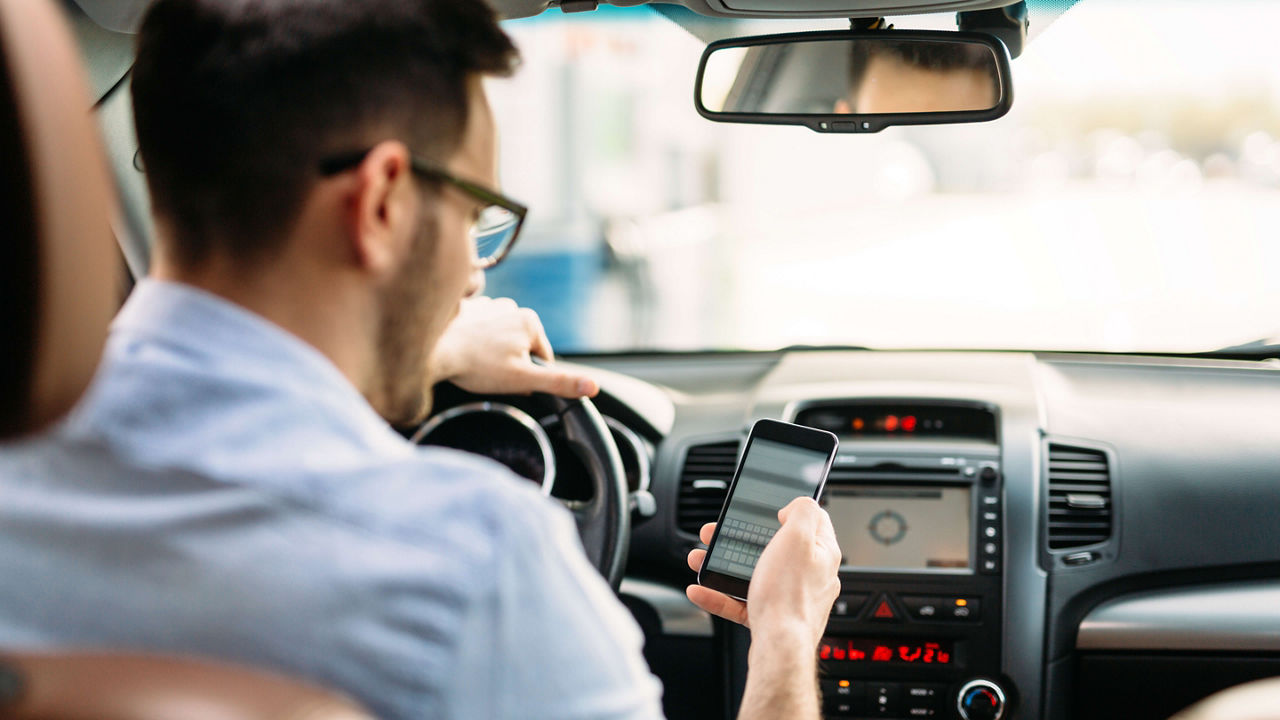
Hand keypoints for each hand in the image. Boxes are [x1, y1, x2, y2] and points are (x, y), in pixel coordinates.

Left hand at [430, 297, 599, 397]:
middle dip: (509, 364)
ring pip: (500, 340)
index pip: (541, 358)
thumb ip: (559, 383)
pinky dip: (474, 342)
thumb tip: (592, 387)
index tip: (507, 378)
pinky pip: (479, 331)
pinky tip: (464, 352)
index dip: (527, 375)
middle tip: (489, 373)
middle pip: (520, 348)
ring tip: (475, 363)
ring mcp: (488, 305)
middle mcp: (511, 307)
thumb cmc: (476, 366)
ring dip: (491, 353)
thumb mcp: (523, 379)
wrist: (432, 351)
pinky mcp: (467, 309)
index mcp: (530, 321)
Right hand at [686, 497, 841, 647]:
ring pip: (754, 573)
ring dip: (723, 564)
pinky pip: (742, 601)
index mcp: (822, 553)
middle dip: (741, 538)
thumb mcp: (798, 537)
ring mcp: (790, 597)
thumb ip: (803, 511)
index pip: (814, 520)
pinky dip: (720, 594)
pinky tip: (701, 590)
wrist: (779, 647)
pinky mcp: (772, 617)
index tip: (767, 508)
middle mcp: (810, 575)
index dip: (789, 509)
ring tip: (701, 559)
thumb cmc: (789, 596)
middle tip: (719, 534)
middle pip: (774, 547)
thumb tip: (797, 506)